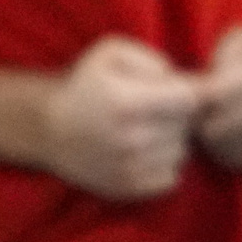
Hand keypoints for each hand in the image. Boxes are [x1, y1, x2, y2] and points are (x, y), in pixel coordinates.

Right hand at [40, 36, 202, 201]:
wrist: (49, 128)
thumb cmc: (86, 83)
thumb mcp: (110, 52)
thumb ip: (151, 58)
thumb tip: (180, 80)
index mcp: (127, 102)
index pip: (189, 99)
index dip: (192, 90)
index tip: (183, 87)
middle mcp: (130, 138)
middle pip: (186, 125)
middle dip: (179, 112)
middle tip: (157, 105)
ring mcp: (130, 167)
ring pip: (181, 151)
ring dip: (172, 139)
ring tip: (148, 127)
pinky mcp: (129, 189)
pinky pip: (172, 176)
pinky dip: (164, 163)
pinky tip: (145, 150)